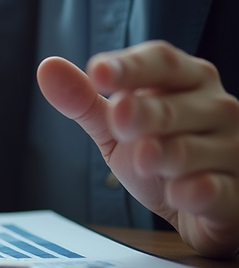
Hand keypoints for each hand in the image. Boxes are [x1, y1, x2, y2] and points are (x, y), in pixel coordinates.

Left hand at [38, 41, 238, 257]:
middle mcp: (217, 108)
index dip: (129, 66)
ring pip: (189, 150)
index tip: (97, 72)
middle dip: (143, 114)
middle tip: (119, 120)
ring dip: (162, 156)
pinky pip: (213, 189)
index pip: (162, 62)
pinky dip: (193, 191)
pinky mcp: (237, 193)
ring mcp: (233, 149)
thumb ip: (84, 100)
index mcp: (187, 81)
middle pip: (172, 107)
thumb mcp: (116, 126)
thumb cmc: (159, 153)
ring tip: (145, 160)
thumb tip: (48, 67)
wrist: (202, 206)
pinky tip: (178, 192)